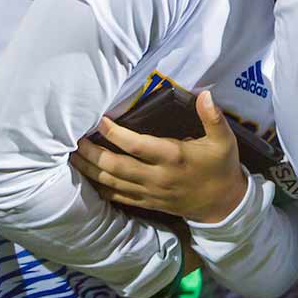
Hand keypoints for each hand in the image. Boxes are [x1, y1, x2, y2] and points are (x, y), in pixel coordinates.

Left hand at [71, 91, 249, 223]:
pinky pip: (117, 197)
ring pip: (111, 182)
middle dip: (92, 153)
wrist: (223, 203)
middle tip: (75, 139)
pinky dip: (99, 187)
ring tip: (72, 156)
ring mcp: (149, 192)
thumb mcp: (224, 140)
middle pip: (115, 166)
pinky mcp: (146, 202)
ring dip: (89, 170)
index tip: (100, 120)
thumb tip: (205, 94)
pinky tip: (86, 178)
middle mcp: (157, 176)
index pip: (137, 146)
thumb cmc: (221, 166)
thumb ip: (213, 117)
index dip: (116, 134)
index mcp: (173, 157)